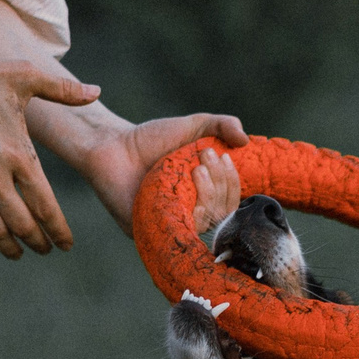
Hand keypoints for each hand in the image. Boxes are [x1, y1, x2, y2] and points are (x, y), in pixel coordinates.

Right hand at [0, 50, 100, 256]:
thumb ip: (63, 90)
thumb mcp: (23, 76)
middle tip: (46, 250)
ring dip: (9, 248)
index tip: (66, 244)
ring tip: (18, 253)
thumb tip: (96, 92)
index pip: (45, 206)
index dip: (58, 230)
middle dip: (38, 243)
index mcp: (19, 154)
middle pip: (23, 225)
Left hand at [76, 113, 248, 234]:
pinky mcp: (149, 232)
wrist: (112, 145)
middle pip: (220, 213)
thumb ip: (221, 125)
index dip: (232, 182)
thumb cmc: (151, 139)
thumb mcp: (192, 127)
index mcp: (203, 195)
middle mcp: (190, 214)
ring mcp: (171, 225)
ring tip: (196, 168)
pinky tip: (185, 193)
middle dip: (220, 184)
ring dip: (207, 196)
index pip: (230, 201)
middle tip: (205, 156)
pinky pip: (176, 233)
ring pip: (203, 223)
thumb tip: (245, 140)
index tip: (223, 156)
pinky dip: (185, 214)